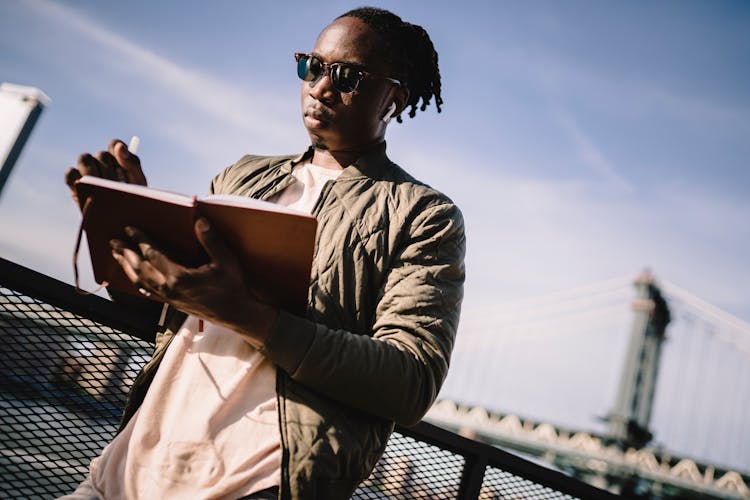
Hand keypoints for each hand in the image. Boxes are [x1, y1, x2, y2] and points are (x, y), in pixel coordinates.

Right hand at [65, 138, 146, 208]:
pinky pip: (71, 173)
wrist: (120, 224)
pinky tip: (86, 187)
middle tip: (114, 183)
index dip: (117, 151)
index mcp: (120, 161)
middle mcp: (102, 164)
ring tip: (100, 186)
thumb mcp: (138, 183)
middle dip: (109, 168)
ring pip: (84, 159)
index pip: (115, 145)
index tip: (122, 162)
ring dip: (92, 171)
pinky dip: (76, 177)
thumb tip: (119, 146)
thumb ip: (132, 163)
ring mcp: (87, 173)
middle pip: (101, 155)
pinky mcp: (75, 184)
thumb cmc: (132, 202)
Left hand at [109, 217, 276, 347]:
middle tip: (113, 242)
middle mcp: (170, 289)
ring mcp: (170, 299)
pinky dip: (139, 283)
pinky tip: (136, 280)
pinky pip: (150, 293)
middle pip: (140, 269)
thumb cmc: (233, 286)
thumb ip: (211, 241)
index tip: (129, 229)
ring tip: (118, 256)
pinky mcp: (173, 304)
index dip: (140, 240)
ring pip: (141, 282)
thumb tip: (200, 221)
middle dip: (125, 254)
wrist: (237, 314)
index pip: (153, 255)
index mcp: (179, 277)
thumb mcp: (226, 261)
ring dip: (128, 268)